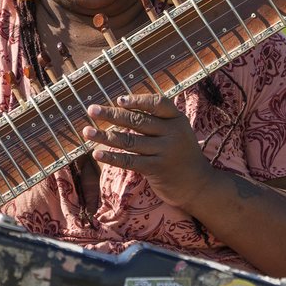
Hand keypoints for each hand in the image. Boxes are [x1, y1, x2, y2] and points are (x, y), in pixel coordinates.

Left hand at [83, 94, 211, 209]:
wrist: (199, 185)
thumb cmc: (181, 155)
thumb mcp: (178, 132)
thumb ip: (158, 120)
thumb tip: (123, 108)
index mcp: (177, 119)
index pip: (157, 103)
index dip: (138, 100)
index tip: (119, 100)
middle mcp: (172, 133)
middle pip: (138, 120)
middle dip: (112, 114)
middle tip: (92, 110)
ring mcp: (165, 151)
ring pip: (130, 140)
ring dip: (105, 136)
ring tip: (87, 131)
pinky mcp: (157, 169)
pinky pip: (130, 161)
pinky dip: (112, 157)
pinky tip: (97, 153)